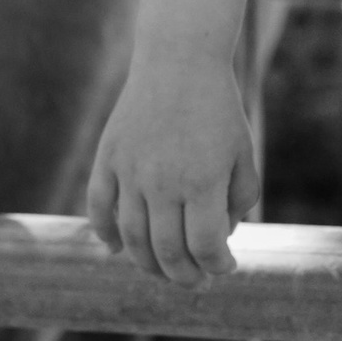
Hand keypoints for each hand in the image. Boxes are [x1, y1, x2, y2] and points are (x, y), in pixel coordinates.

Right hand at [87, 0, 261, 283]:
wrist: (178, 59)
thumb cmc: (218, 109)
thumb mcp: (243, 154)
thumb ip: (239, 200)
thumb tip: (218, 240)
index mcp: (202, 182)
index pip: (205, 247)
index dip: (217, 266)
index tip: (225, 268)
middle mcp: (162, 182)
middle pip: (167, 252)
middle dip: (184, 276)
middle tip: (195, 281)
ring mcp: (130, 171)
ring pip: (131, 239)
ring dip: (147, 264)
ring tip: (163, 270)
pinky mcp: (108, 158)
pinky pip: (98, 207)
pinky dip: (104, 233)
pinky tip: (115, 248)